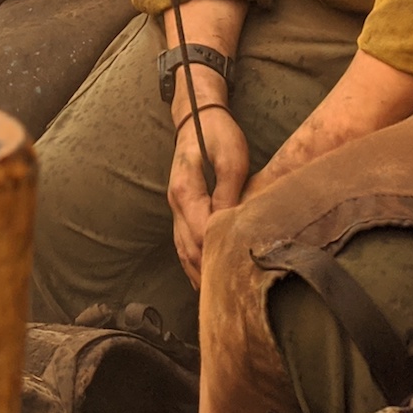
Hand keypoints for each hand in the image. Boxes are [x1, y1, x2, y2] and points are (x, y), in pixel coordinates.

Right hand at [169, 95, 250, 286]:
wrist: (197, 116)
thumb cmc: (217, 134)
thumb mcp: (231, 158)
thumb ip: (229, 192)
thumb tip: (231, 223)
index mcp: (185, 190)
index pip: (200, 231)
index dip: (217, 253)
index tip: (237, 272)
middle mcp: (175, 202)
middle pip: (189, 247)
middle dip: (207, 271)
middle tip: (230, 296)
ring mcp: (175, 207)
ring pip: (183, 249)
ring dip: (198, 272)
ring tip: (217, 297)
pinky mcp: (180, 209)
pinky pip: (183, 242)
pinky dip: (192, 262)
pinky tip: (204, 277)